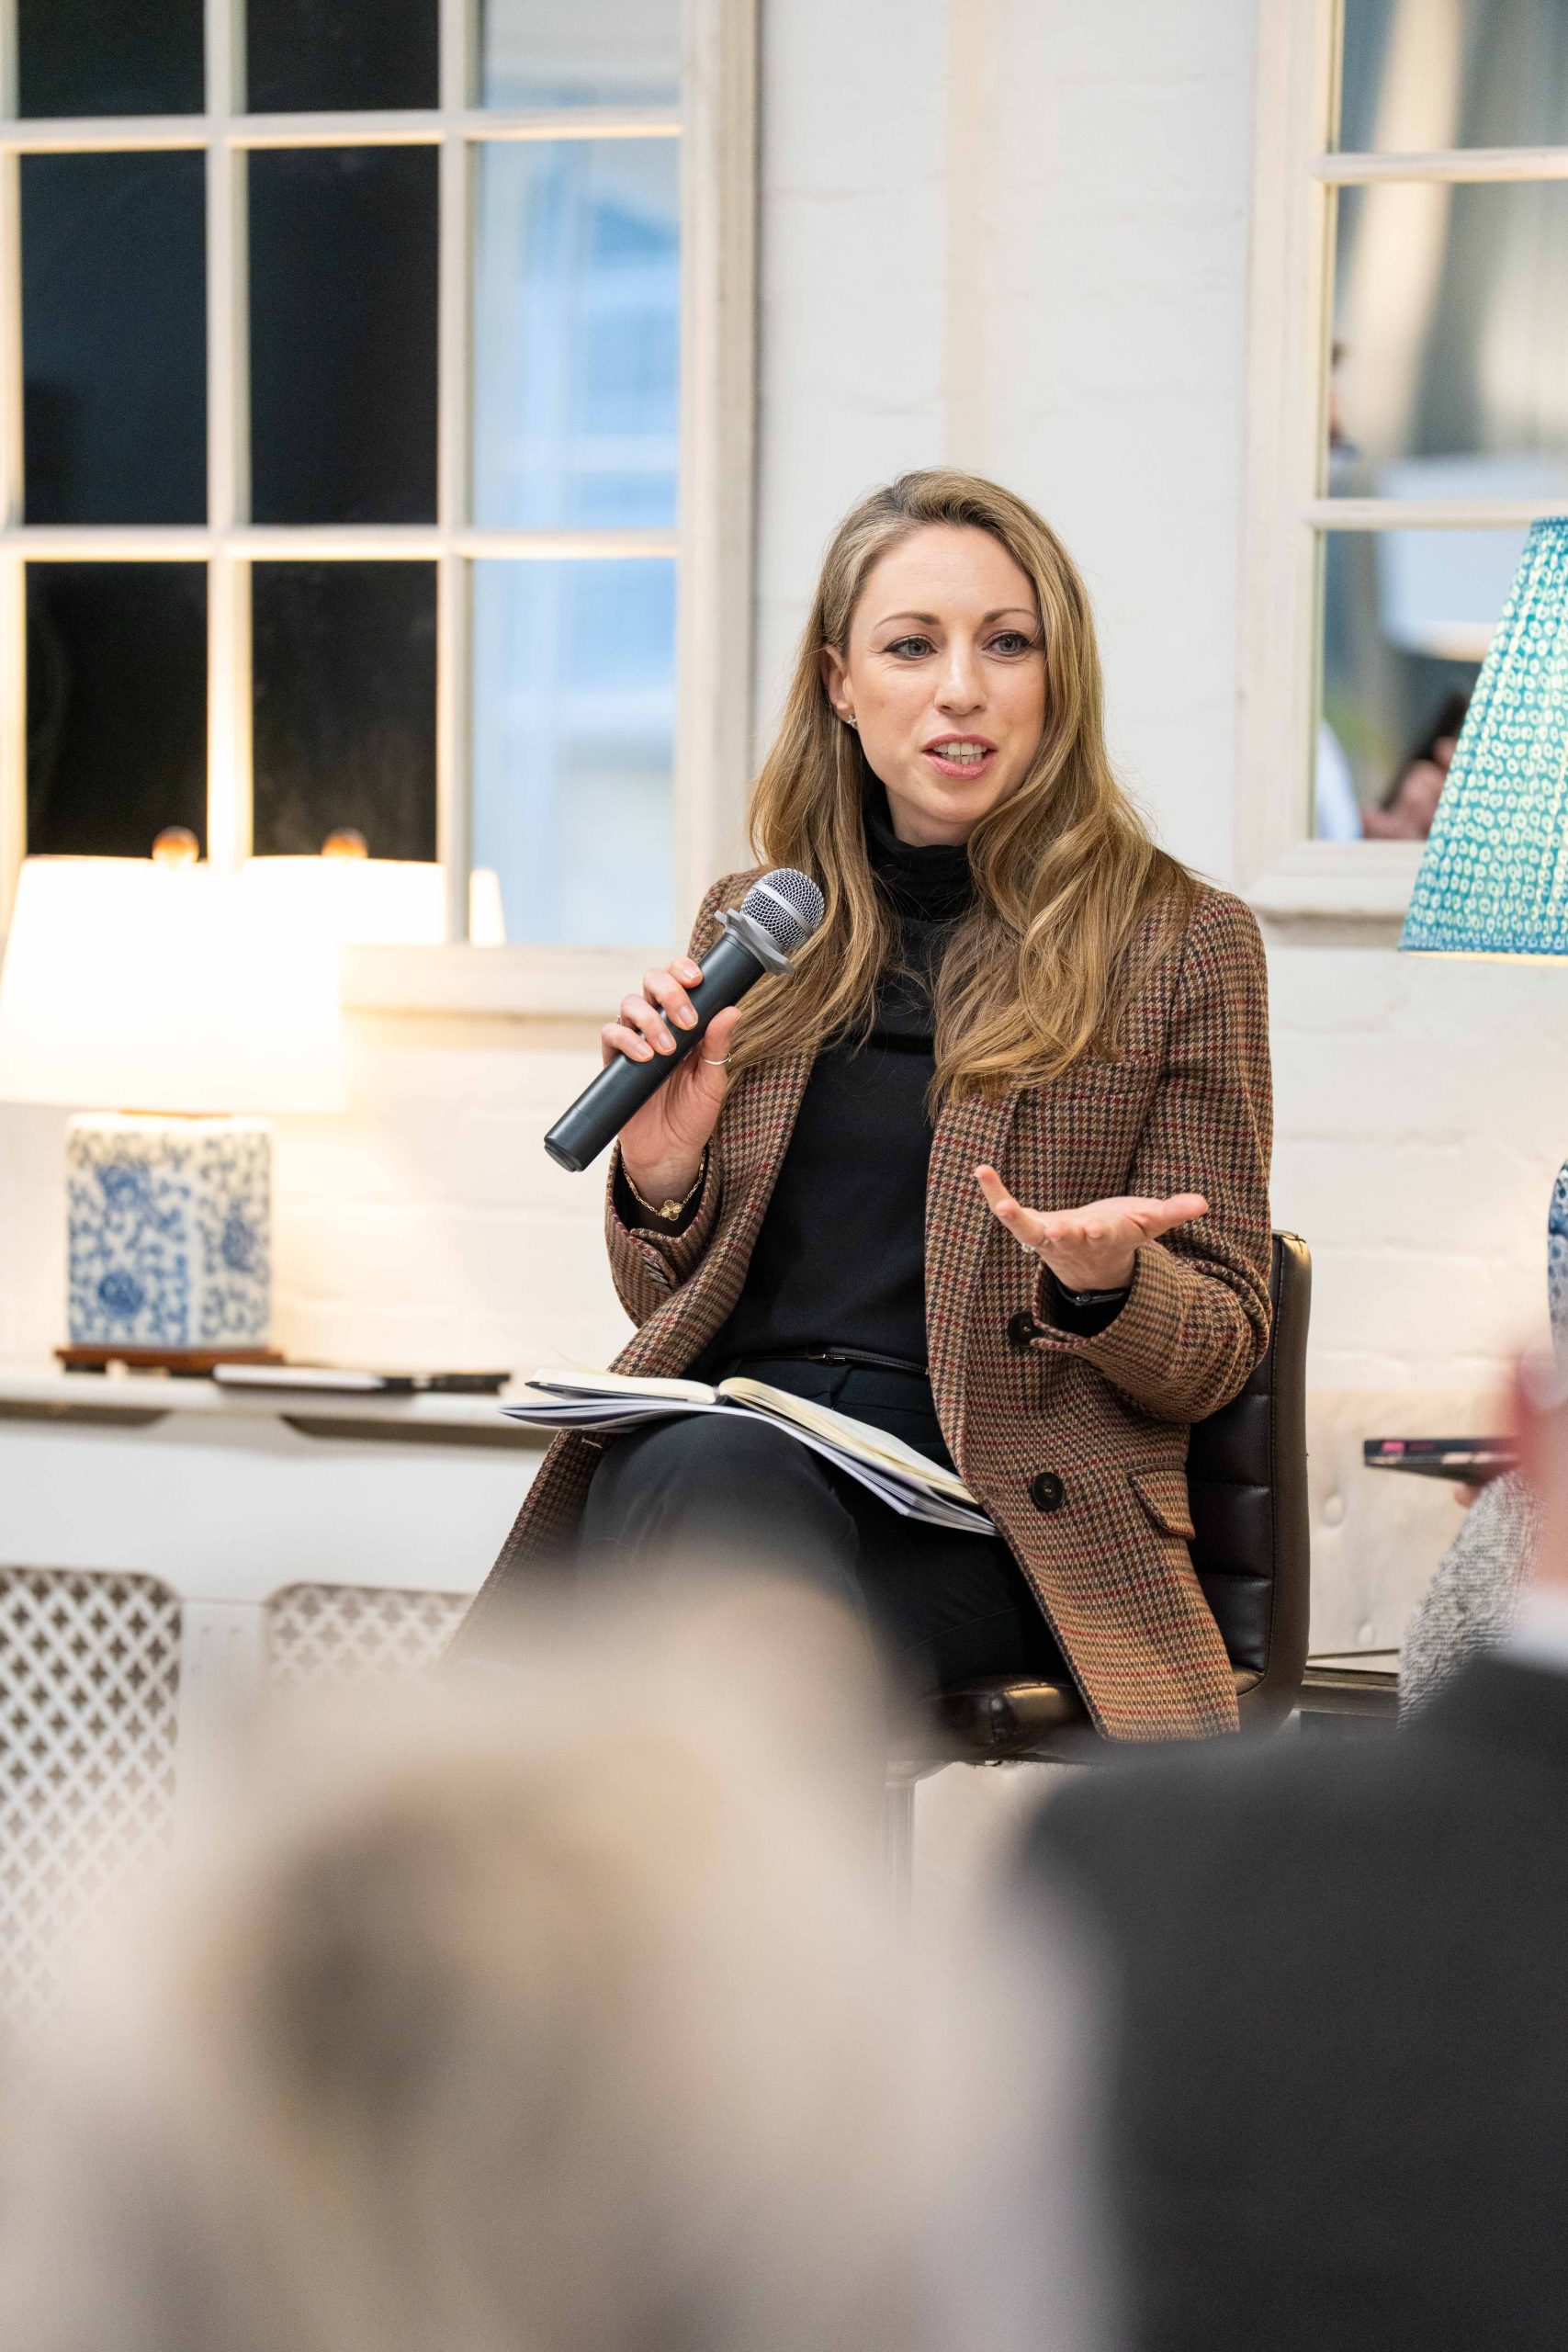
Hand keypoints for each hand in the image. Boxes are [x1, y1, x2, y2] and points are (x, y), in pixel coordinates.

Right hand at [603, 957, 740, 1204]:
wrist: (669, 1151)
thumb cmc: (693, 1114)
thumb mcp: (713, 1079)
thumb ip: (717, 1044)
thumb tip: (732, 1009)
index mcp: (684, 1022)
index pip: (678, 980)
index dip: (683, 969)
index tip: (697, 979)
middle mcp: (657, 1024)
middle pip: (651, 982)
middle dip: (669, 992)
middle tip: (686, 1020)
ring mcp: (634, 1040)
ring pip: (630, 1004)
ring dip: (650, 1020)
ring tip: (668, 1049)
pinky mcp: (614, 1061)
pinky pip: (611, 1034)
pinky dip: (627, 1040)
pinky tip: (646, 1057)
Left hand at [973, 1167, 1208, 1292]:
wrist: (1090, 1265)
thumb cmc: (1122, 1234)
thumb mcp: (1149, 1222)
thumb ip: (1173, 1212)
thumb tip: (1204, 1203)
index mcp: (1106, 1237)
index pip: (1106, 1235)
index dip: (1102, 1231)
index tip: (1099, 1227)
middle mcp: (1074, 1240)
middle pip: (1069, 1238)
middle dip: (1064, 1234)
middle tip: (1056, 1229)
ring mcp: (1049, 1237)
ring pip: (1030, 1230)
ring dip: (1015, 1217)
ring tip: (999, 1201)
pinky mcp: (1030, 1226)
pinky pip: (1009, 1211)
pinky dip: (994, 1191)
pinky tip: (981, 1169)